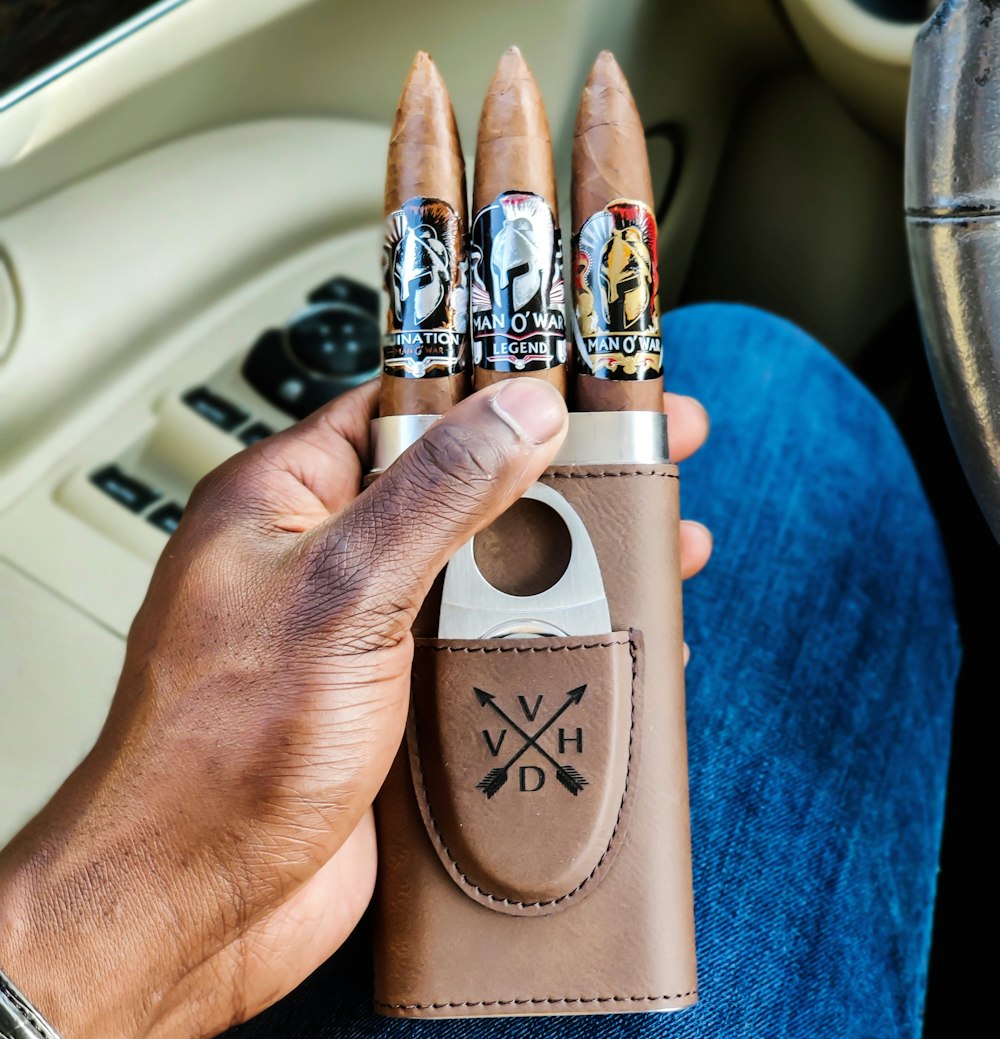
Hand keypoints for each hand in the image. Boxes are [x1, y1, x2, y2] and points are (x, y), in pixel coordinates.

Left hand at [0, 379, 709, 1038]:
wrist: (197, 906)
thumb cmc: (217, 752)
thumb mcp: (342, 592)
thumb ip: (436, 495)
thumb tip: (518, 412)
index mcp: (287, 501)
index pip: (403, 406)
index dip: (494, 382)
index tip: (574, 370)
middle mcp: (330, 558)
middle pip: (463, 487)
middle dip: (558, 471)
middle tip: (642, 448)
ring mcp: (370, 630)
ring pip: (486, 570)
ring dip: (566, 558)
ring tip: (654, 537)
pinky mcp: (400, 697)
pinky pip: (486, 645)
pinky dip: (547, 635)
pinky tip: (607, 633)